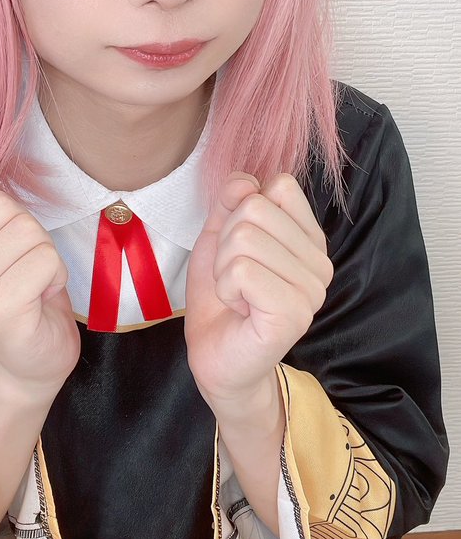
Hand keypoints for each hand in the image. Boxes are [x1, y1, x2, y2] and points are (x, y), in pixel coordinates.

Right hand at [0, 166, 80, 397]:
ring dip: (44, 254)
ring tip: (32, 281)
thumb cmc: (15, 292)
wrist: (30, 359)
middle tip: (23, 266)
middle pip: (1, 206)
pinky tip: (41, 296)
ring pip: (27, 230)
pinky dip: (55, 273)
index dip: (1, 206)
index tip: (2, 241)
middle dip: (28, 230)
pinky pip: (44, 258)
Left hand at [184, 171, 333, 406]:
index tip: (241, 247)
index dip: (243, 208)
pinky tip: (240, 309)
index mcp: (310, 239)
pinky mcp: (293, 313)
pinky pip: (242, 270)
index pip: (281, 184)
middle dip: (226, 242)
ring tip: (238, 294)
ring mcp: (312, 289)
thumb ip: (231, 201)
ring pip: (244, 237)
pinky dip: (226, 288)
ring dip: (223, 268)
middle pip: (256, 208)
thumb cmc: (223, 297)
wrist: (216, 357)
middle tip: (235, 276)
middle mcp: (321, 262)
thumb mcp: (220, 236)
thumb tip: (244, 182)